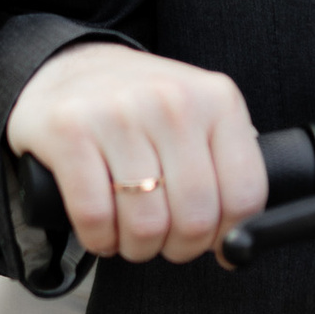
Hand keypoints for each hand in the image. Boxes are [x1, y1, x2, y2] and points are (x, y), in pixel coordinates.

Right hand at [6, 43, 266, 265]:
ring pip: (146, 225)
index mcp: (217, 100)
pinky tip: (101, 230)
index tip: (210, 239)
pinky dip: (99, 239)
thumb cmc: (141, 108)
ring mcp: (120, 113)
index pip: (245, 194)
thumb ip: (225, 170)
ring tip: (130, 234)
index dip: (228, 233)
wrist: (69, 66)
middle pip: (195, 217)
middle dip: (180, 247)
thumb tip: (237, 246)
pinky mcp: (70, 130)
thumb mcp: (198, 119)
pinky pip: (95, 217)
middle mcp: (172, 101)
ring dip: (138, 248)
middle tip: (165, 241)